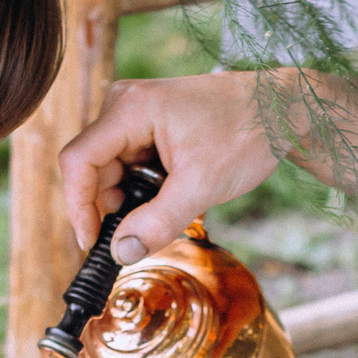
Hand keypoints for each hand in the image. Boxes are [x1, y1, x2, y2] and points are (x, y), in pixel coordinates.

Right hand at [59, 73, 282, 264]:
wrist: (279, 109)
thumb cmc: (247, 132)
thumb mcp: (202, 186)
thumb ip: (158, 222)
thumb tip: (121, 252)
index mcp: (130, 109)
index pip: (79, 161)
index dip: (79, 207)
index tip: (93, 243)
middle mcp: (124, 104)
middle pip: (92, 167)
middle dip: (112, 206)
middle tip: (145, 231)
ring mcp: (135, 112)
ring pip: (110, 169)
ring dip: (131, 198)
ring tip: (171, 205)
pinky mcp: (147, 123)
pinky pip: (129, 163)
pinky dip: (143, 187)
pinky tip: (172, 193)